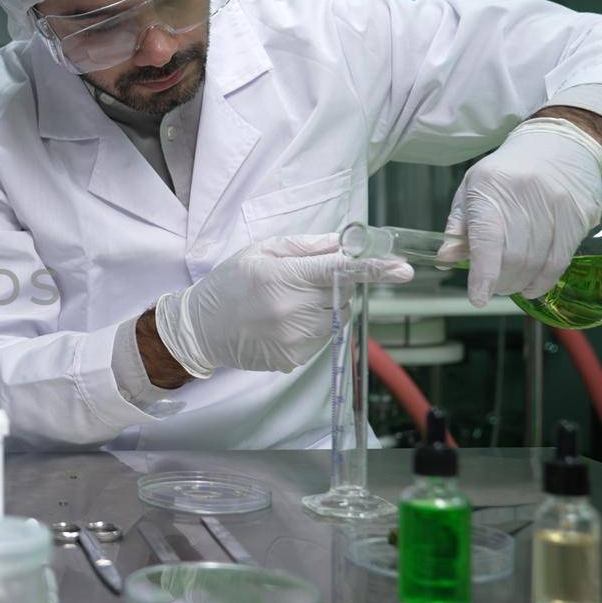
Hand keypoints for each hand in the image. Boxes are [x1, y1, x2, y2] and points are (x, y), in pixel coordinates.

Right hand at [155, 234, 412, 375]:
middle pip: (342, 294)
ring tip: (291, 304)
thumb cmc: (228, 285)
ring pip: (337, 318)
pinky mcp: (294, 358)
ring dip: (326, 308)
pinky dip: (315, 328)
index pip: (338, 271)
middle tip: (307, 282)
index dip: (374, 268)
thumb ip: (304, 247)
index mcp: (282, 278)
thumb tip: (343, 243)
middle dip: (337, 284)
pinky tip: (287, 323)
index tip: (402, 269)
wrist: (200, 329)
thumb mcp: (260, 252)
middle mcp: (292, 310)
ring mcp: (294, 338)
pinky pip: (323, 338)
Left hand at [436, 116, 601, 306]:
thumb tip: (445, 258)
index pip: (487, 239)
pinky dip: (544, 280)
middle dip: (500, 281)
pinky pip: (561, 259)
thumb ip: (458, 225)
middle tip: (491, 288)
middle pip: (514, 256)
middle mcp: (526, 197)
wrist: (558, 144)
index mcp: (491, 189)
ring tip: (509, 286)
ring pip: (537, 261)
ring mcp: (557, 206)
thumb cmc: (506, 171)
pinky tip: (531, 287)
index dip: (483, 274)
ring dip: (520, 283)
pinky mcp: (579, 216)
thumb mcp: (472, 188)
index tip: (477, 297)